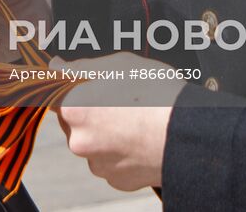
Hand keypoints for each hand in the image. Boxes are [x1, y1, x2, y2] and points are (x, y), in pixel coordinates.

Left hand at [53, 53, 177, 191]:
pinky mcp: (117, 180)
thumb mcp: (120, 65)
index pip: (55, 97)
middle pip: (74, 122)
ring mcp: (98, 164)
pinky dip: (121, 152)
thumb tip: (57, 66)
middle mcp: (79, 140)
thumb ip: (81, 67)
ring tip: (135, 120)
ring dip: (106, 133)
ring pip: (94, 143)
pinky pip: (111, 162)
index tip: (86, 87)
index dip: (72, 90)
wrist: (190, 135)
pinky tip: (139, 139)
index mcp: (74, 109)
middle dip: (91, 112)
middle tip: (119, 101)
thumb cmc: (158, 95)